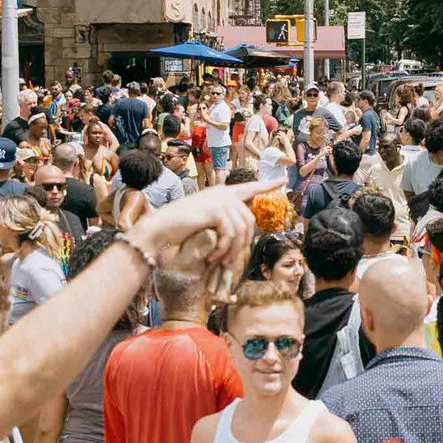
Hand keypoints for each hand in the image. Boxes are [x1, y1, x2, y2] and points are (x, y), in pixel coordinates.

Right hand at [128, 178, 267, 273]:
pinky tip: (212, 256)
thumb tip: (244, 234)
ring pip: (242, 230)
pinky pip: (231, 234)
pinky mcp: (215, 209)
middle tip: (228, 262)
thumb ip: (224, 222)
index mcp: (221, 193)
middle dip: (243, 245)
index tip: (283, 180)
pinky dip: (223, 249)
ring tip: (219, 261)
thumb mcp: (206, 223)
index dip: (267, 185)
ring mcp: (220, 199)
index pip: (249, 188)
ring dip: (232, 251)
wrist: (159, 229)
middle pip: (249, 221)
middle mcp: (223, 193)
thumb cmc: (179, 230)